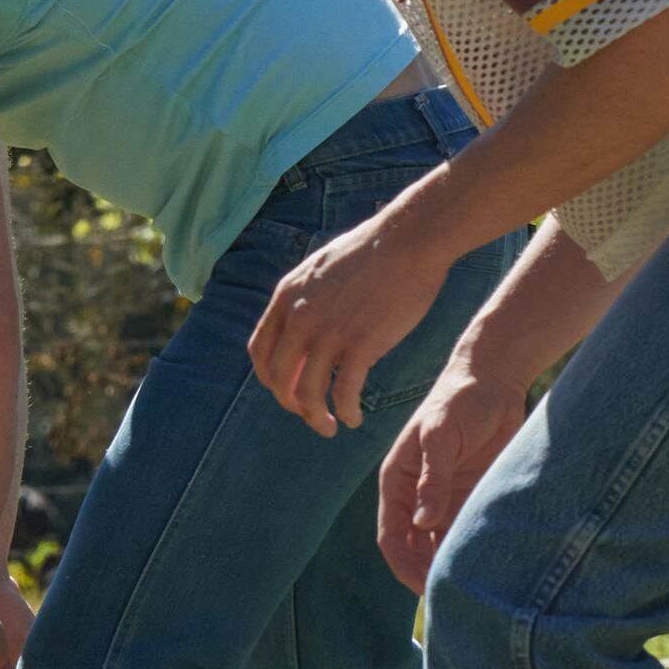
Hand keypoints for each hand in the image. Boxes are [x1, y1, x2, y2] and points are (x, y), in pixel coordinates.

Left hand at [250, 211, 441, 436]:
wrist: (407, 241)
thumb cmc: (372, 253)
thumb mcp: (320, 270)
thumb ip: (306, 299)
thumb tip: (303, 323)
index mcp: (286, 298)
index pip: (260, 351)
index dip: (269, 377)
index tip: (285, 389)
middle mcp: (299, 319)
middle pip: (279, 377)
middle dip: (290, 404)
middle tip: (309, 415)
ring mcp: (328, 333)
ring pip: (307, 392)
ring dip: (315, 417)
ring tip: (328, 427)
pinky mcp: (360, 345)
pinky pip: (344, 392)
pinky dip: (346, 412)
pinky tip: (354, 418)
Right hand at [376, 354, 528, 592]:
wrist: (494, 379)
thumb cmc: (459, 400)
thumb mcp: (440, 436)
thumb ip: (433, 479)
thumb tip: (422, 522)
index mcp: (397, 481)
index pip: (392, 535)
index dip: (404, 564)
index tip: (423, 589)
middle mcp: (417, 494)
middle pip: (414, 546)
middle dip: (427, 573)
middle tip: (451, 599)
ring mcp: (444, 496)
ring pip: (441, 542)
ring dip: (450, 564)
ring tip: (472, 590)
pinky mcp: (472, 493)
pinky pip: (468, 529)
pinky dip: (473, 548)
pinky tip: (488, 566)